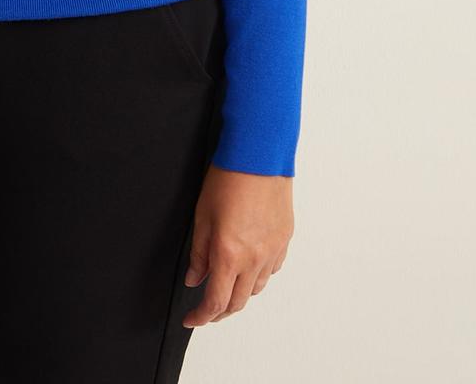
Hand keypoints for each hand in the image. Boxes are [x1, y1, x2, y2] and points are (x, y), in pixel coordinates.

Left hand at [182, 163, 293, 326]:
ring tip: (227, 286)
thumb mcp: (202, 216)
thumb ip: (199, 253)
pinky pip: (272, 269)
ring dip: (240, 293)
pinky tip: (249, 266)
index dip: (201, 316)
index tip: (191, 319)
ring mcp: (273, 250)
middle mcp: (254, 259)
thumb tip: (194, 278)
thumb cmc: (228, 178)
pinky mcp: (284, 239)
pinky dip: (258, 275)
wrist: (259, 155)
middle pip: (238, 302)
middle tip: (206, 309)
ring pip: (257, 288)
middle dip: (220, 311)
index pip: (215, 302)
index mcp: (229, 255)